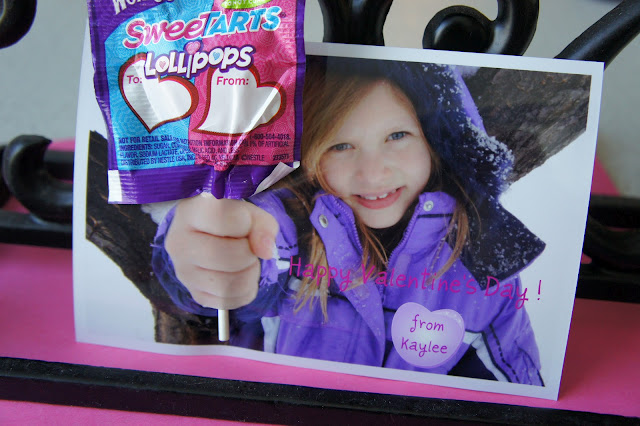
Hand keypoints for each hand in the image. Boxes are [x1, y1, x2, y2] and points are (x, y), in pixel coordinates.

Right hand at [165, 193, 278, 309]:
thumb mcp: (250, 212)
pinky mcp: (193, 293)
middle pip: (230, 258)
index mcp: (190, 212)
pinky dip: (243, 292)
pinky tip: (239, 276)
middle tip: (248, 248)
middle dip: (249, 254)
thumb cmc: (230, 220)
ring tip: (245, 263)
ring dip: (249, 275)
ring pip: (229, 286)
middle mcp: (179, 242)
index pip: (224, 219)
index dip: (246, 223)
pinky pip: (228, 301)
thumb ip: (263, 226)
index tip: (245, 223)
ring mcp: (183, 271)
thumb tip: (265, 251)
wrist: (210, 235)